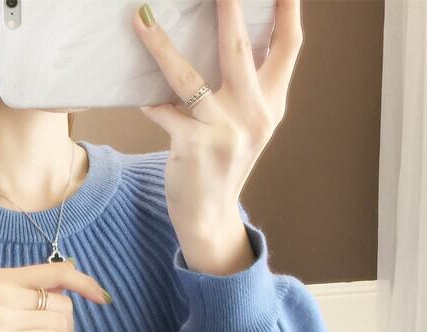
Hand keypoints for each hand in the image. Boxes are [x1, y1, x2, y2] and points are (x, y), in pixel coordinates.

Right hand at [0, 261, 110, 331]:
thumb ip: (30, 291)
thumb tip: (71, 270)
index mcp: (2, 278)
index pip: (57, 270)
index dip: (86, 283)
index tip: (103, 299)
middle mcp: (2, 291)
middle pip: (63, 302)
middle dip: (71, 327)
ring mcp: (1, 315)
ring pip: (61, 321)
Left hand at [132, 0, 302, 243]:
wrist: (210, 216)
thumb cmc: (224, 163)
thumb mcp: (248, 125)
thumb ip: (247, 88)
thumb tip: (231, 34)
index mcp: (272, 104)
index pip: (289, 46)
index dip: (287, 8)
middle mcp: (254, 114)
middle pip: (240, 49)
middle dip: (228, 9)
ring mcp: (224, 131)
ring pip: (189, 78)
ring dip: (162, 46)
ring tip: (144, 17)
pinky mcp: (194, 146)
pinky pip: (164, 111)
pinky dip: (148, 100)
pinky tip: (137, 91)